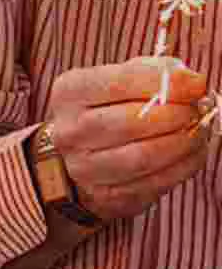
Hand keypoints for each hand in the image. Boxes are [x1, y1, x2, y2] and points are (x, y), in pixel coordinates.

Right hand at [42, 58, 210, 223]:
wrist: (76, 156)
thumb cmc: (107, 109)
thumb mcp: (118, 80)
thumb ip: (153, 73)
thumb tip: (192, 82)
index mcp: (69, 93)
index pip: (119, 83)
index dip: (166, 83)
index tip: (197, 83)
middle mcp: (70, 131)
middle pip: (132, 122)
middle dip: (177, 113)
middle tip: (198, 108)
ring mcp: (85, 167)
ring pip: (145, 156)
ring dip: (184, 141)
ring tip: (198, 129)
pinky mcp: (106, 195)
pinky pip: (155, 181)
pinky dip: (184, 164)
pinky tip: (192, 150)